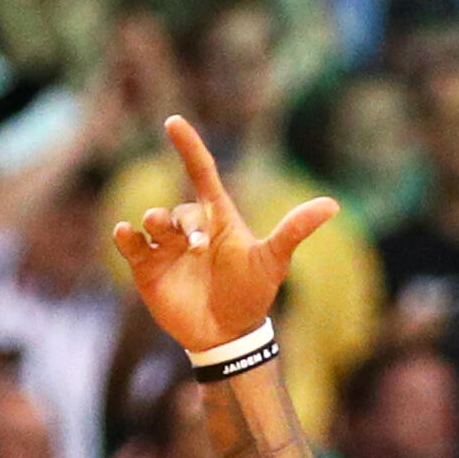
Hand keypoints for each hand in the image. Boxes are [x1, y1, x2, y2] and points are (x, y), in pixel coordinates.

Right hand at [111, 116, 338, 352]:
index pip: (201, 173)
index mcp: (217, 218)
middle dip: (185, 223)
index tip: (174, 122)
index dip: (189, 147)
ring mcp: (167, 248)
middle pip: (179, 209)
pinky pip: (130, 245)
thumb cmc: (251, 293)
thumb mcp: (273, 261)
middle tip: (198, 249)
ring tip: (163, 237)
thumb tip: (333, 204)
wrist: (227, 335)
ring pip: (152, 221)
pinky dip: (125, 237)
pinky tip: (126, 232)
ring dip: (156, 223)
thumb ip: (295, 231)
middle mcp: (190, 229)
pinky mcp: (148, 269)